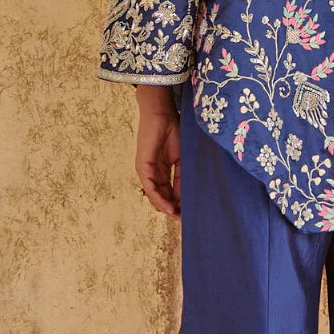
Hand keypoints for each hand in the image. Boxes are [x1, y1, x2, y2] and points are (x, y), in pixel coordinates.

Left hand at [135, 87, 181, 218]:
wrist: (162, 113)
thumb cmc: (174, 129)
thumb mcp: (183, 158)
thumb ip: (183, 177)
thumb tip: (187, 197)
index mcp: (163, 171)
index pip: (171, 193)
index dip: (180, 205)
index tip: (191, 216)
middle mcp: (153, 174)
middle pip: (162, 198)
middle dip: (173, 210)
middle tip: (185, 220)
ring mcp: (147, 171)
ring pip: (155, 196)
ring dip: (166, 208)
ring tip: (178, 216)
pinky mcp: (143, 167)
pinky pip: (150, 188)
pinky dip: (159, 199)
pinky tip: (168, 207)